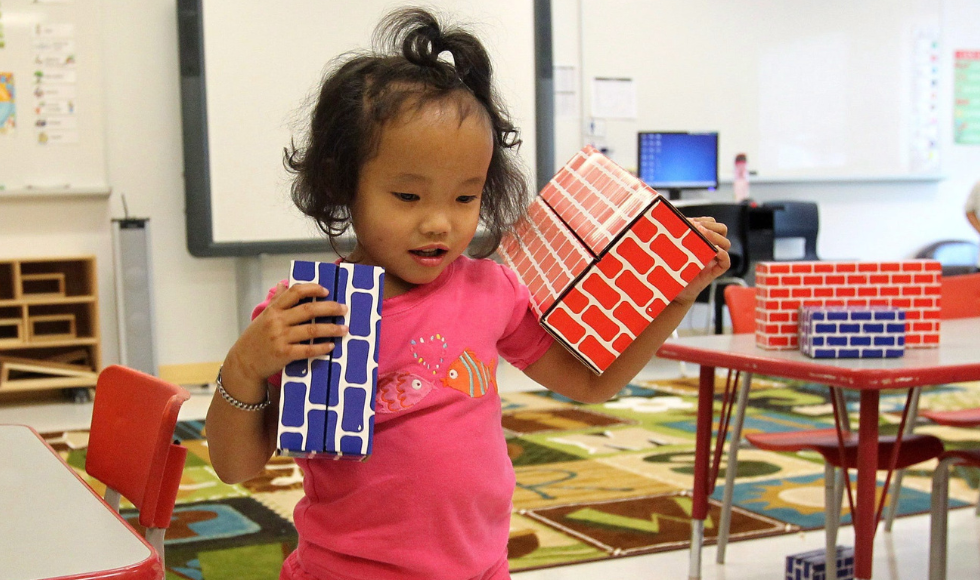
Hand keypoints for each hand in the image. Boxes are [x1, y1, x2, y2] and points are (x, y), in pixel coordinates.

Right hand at [226, 282, 348, 386]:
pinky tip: (331, 346)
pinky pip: (307, 350)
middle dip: (330, 308)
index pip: (295, 292)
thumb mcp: (264, 316)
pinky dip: (321, 348)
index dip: (312, 289)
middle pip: (309, 309)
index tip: (326, 291)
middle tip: (344, 309)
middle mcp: (277, 321)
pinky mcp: (284, 354)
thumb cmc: (256, 338)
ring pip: (312, 330)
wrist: (244, 362)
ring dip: (331, 329)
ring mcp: (280, 338)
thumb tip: (284, 284)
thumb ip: (277, 301)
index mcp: (273, 310)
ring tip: (344, 329)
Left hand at [672, 217, 731, 305]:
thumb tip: (673, 221)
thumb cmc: (670, 267)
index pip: (711, 223)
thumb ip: (676, 236)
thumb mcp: (673, 248)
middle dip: (711, 226)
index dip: (704, 220)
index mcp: (702, 239)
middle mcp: (710, 247)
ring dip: (716, 237)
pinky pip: (726, 262)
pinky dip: (722, 255)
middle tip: (698, 228)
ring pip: (726, 243)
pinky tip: (713, 251)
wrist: (672, 290)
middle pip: (721, 229)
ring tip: (702, 236)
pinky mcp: (714, 271)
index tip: (691, 222)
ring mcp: (713, 259)